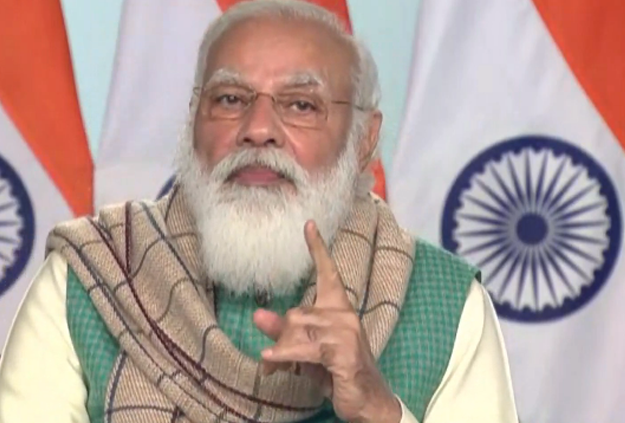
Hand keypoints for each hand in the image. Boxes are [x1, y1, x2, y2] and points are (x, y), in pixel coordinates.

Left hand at [254, 221, 401, 422]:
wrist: (367, 401)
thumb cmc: (335, 372)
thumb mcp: (305, 350)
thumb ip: (283, 332)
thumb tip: (257, 315)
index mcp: (338, 308)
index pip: (328, 272)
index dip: (317, 248)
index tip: (308, 224)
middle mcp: (344, 315)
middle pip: (296, 313)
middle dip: (282, 338)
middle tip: (273, 359)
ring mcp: (346, 332)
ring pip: (297, 329)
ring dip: (282, 351)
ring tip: (278, 367)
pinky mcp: (343, 351)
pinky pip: (305, 347)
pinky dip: (285, 355)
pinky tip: (270, 362)